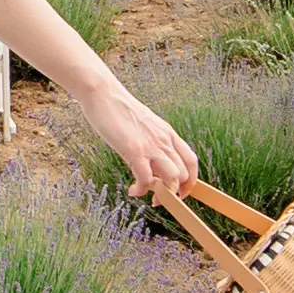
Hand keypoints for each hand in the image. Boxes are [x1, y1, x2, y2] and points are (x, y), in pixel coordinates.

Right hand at [90, 85, 198, 217]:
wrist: (103, 93)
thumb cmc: (117, 109)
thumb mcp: (143, 125)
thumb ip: (150, 141)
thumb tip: (149, 162)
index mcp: (167, 133)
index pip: (191, 161)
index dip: (190, 181)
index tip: (181, 192)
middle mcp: (164, 140)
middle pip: (184, 173)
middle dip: (176, 193)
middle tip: (160, 199)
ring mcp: (151, 145)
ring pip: (172, 178)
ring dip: (163, 194)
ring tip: (150, 198)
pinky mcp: (134, 150)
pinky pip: (145, 179)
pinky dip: (141, 190)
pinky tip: (132, 191)